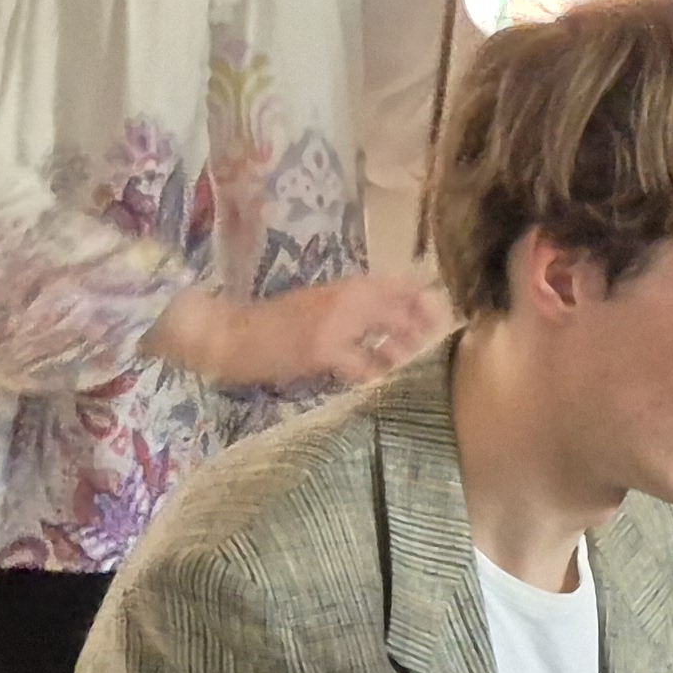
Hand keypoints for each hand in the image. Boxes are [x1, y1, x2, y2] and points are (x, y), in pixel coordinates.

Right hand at [151, 270, 446, 391]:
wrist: (229, 334)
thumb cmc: (276, 325)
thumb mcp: (322, 306)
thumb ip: (359, 311)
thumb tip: (400, 327)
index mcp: (350, 286)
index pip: (406, 286)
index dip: (430, 304)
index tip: (443, 323)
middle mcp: (350, 297)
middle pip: (408, 310)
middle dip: (426, 333)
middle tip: (434, 354)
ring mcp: (337, 322)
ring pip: (393, 336)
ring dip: (408, 355)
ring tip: (414, 371)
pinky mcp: (323, 348)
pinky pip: (365, 364)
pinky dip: (379, 376)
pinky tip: (383, 387)